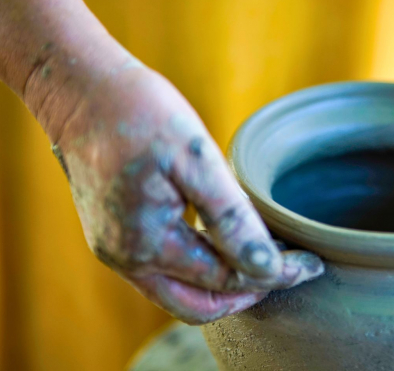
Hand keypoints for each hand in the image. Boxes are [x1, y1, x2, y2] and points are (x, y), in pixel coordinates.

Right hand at [53, 65, 323, 324]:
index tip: (313, 263)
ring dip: (223, 283)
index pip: (225, 280)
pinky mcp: (115, 235)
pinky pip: (164, 269)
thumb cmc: (140, 112)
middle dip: (247, 295)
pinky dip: (200, 266)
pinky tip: (225, 241)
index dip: (273, 275)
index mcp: (146, 244)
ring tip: (264, 258)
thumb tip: (267, 268)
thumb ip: (231, 217)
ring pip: (180, 292)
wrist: (81, 89)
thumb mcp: (196, 157)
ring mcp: (116, 250)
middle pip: (199, 305)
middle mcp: (125, 258)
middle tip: (288, 272)